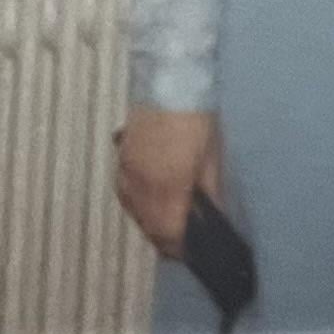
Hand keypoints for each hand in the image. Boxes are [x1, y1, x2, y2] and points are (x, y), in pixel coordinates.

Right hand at [115, 108, 220, 257]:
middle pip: (150, 228)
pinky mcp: (121, 161)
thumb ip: (209, 188)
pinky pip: (129, 195)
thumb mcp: (212, 153)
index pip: (169, 233)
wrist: (165, 79)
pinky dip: (142, 205)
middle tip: (186, 243)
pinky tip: (156, 201)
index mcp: (166, 186)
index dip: (180, 249)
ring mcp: (126, 174)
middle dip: (167, 239)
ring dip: (153, 223)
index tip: (193, 254)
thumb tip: (212, 215)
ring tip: (173, 224)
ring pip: (136, 214)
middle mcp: (140, 186)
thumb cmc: (197, 115)